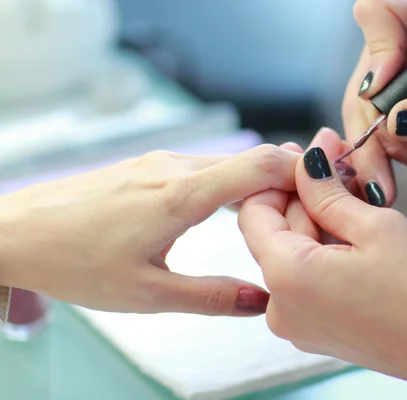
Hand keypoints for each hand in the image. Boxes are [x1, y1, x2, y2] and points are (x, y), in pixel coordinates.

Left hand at [0, 145, 303, 315]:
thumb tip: (262, 299)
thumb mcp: (147, 294)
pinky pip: (205, 165)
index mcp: (182, 196)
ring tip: (273, 215)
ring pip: (229, 161)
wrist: (17, 233)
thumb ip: (212, 297)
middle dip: (285, 180)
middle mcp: (176, 168)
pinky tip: (230, 206)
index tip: (320, 196)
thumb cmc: (75, 261)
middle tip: (306, 213)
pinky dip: (230, 181)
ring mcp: (161, 162)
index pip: (261, 164)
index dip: (298, 174)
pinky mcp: (149, 166)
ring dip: (257, 181)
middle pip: (252, 158)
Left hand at [238, 142, 406, 385]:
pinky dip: (322, 250)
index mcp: (288, 276)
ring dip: (316, 220)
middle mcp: (280, 305)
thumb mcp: (375, 226)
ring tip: (353, 195)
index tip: (308, 159)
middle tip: (339, 163)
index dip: (278, 179)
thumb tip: (307, 159)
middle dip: (304, 196)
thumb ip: (327, 191)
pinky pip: (304, 278)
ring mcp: (296, 322)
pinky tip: (351, 231)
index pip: (254, 212)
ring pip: (291, 253)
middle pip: (274, 232)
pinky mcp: (313, 329)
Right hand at [343, 0, 406, 201]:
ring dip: (378, 148)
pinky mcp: (380, 101)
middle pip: (364, 76)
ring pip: (356, 109)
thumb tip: (397, 120)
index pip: (383, 12)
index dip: (377, 51)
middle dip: (378, 126)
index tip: (380, 92)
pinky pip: (361, 128)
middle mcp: (406, 42)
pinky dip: (378, 154)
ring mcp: (388, 72)